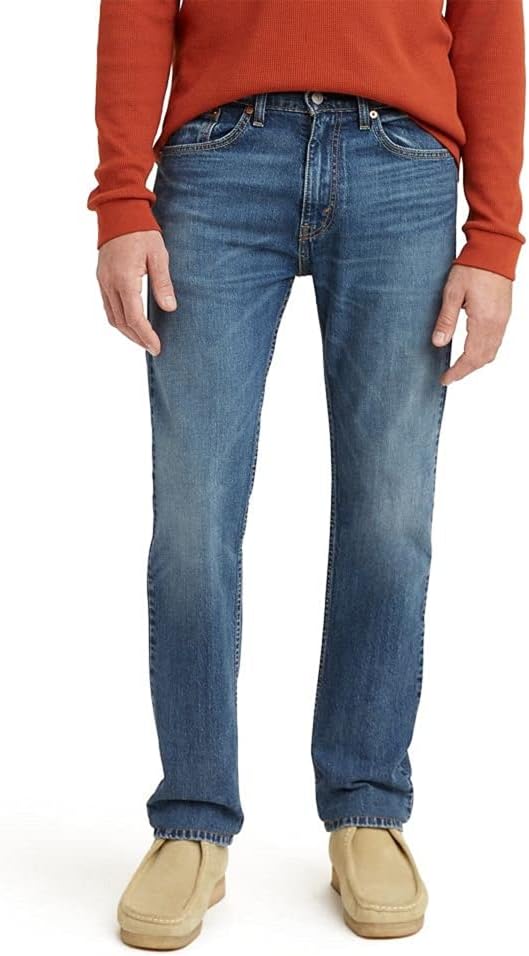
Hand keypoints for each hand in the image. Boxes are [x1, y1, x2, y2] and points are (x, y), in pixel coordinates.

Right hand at [96, 230, 176, 355]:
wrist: (119, 212)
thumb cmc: (142, 232)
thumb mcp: (158, 255)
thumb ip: (163, 283)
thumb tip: (169, 308)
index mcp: (124, 279)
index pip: (134, 317)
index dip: (146, 335)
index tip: (157, 347)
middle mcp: (109, 283)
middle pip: (121, 322)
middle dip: (137, 338)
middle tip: (153, 348)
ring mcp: (103, 281)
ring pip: (112, 317)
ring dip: (127, 332)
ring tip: (143, 340)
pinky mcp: (101, 278)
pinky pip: (108, 306)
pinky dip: (119, 320)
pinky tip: (131, 323)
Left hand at [432, 265, 511, 384]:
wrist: (494, 250)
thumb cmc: (472, 267)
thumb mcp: (452, 293)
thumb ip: (446, 320)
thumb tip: (438, 343)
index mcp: (483, 321)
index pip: (470, 357)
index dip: (457, 371)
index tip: (445, 379)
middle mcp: (496, 324)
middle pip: (483, 359)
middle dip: (466, 371)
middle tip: (449, 376)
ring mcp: (503, 320)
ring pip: (491, 352)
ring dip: (476, 363)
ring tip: (459, 367)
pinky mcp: (504, 314)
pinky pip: (496, 341)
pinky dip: (484, 352)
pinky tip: (473, 350)